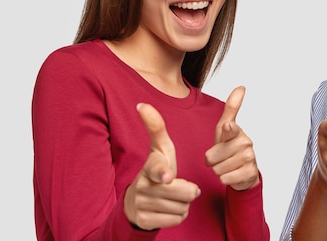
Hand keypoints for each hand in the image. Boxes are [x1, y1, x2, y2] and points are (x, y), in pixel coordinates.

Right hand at [124, 103, 200, 229]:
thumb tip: (141, 104)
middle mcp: (143, 186)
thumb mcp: (159, 149)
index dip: (163, 173)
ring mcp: (142, 205)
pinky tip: (168, 208)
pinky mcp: (145, 221)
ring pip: (182, 207)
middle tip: (178, 185)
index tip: (167, 176)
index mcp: (149, 166)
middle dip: (188, 191)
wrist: (137, 201)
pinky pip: (176, 219)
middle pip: (184, 192)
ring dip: (183, 203)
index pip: (157, 169)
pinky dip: (177, 215)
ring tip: (172, 197)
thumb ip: (155, 127)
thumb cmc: (156, 170)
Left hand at [205, 86, 259, 190]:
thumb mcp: (225, 127)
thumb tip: (242, 86)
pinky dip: (224, 179)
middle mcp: (245, 143)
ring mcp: (249, 158)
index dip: (227, 130)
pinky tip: (231, 174)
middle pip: (213, 156)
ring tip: (226, 165)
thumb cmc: (230, 146)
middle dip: (212, 160)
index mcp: (236, 131)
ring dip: (218, 170)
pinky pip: (225, 179)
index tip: (227, 127)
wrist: (243, 169)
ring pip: (218, 169)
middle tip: (220, 158)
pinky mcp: (250, 172)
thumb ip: (231, 108)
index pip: (230, 129)